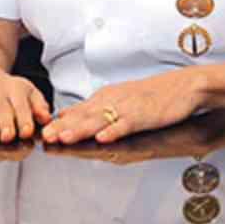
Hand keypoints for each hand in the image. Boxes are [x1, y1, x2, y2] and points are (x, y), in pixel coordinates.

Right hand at [0, 69, 51, 141]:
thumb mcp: (29, 93)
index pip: (21, 104)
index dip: (24, 118)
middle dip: (5, 122)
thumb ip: (40, 107)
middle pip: (1, 108)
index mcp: (14, 89)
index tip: (27, 132)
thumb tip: (46, 118)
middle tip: (8, 137)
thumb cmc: (10, 92)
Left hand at [41, 69, 203, 144]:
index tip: (41, 131)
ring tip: (65, 137)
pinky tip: (103, 138)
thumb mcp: (118, 97)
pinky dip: (114, 130)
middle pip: (84, 116)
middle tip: (44, 137)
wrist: (183, 85)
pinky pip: (126, 124)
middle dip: (63, 127)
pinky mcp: (144, 115)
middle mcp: (113, 100)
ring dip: (81, 129)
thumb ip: (93, 107)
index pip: (77, 111)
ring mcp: (128, 108)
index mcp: (105, 97)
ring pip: (100, 119)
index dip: (58, 122)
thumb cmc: (152, 94)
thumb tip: (65, 114)